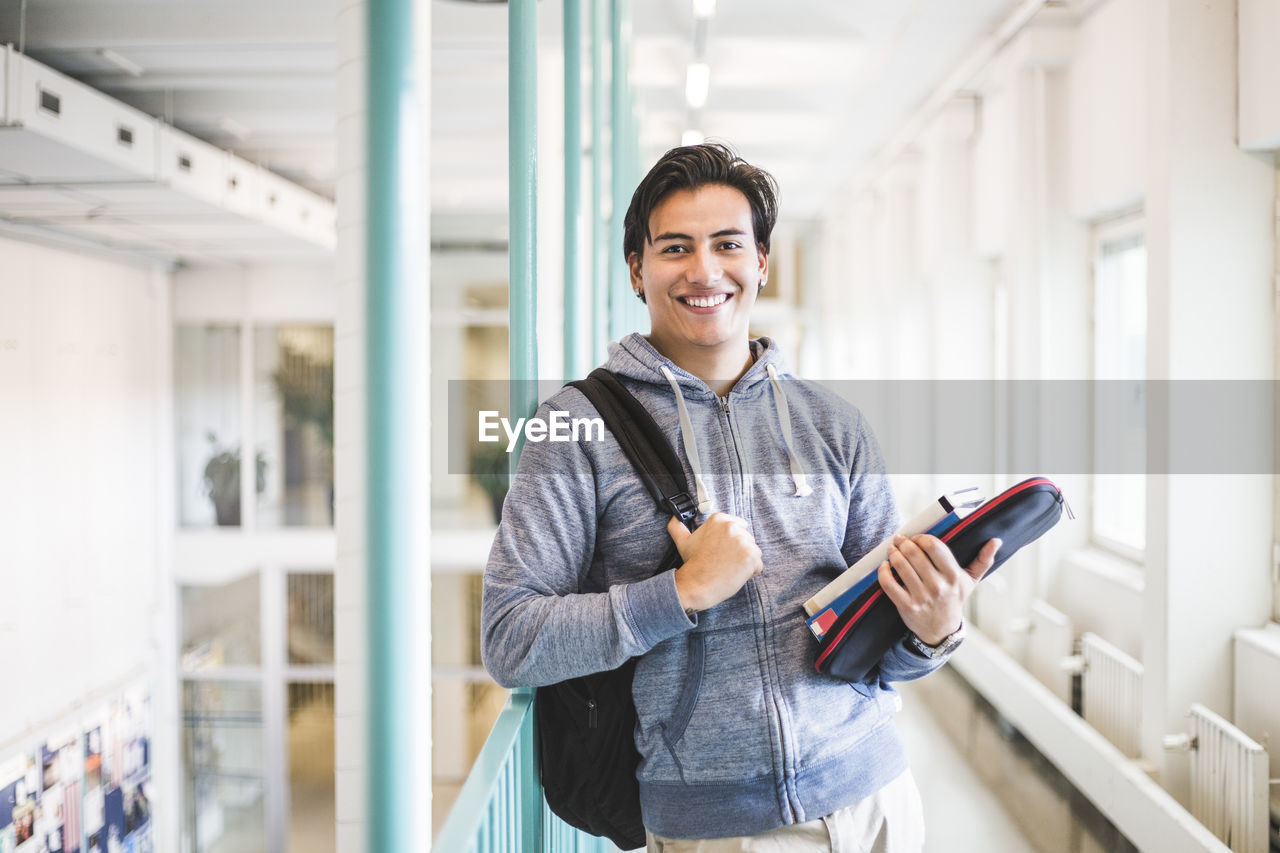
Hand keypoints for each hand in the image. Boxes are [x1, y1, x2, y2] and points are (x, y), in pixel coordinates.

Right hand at [668, 513, 762, 611]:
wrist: (696, 584)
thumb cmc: (692, 564)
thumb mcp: (683, 541)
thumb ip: (678, 527)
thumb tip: (673, 518)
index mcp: (719, 520)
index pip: (739, 526)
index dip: (732, 542)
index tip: (721, 551)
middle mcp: (732, 527)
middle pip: (748, 540)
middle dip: (739, 552)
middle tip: (722, 562)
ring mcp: (743, 541)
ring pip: (754, 552)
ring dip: (745, 563)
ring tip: (728, 569)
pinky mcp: (751, 556)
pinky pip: (758, 566)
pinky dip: (750, 573)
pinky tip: (734, 575)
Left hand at [877, 533, 1001, 645]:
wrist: (942, 630)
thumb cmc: (955, 599)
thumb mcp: (971, 581)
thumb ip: (983, 560)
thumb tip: (996, 541)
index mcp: (953, 576)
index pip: (934, 546)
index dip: (922, 538)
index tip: (917, 538)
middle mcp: (938, 586)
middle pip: (915, 554)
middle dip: (904, 543)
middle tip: (900, 540)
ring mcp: (922, 597)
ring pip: (901, 566)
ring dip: (893, 553)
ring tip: (892, 549)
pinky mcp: (907, 606)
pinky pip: (889, 584)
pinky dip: (883, 571)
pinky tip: (885, 566)